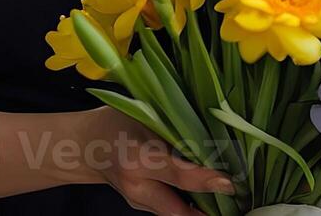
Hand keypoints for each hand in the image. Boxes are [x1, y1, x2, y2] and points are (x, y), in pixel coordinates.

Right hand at [76, 105, 236, 215]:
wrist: (85, 146)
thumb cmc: (116, 121)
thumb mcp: (144, 114)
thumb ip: (175, 125)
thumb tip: (216, 128)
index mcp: (138, 157)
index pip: (179, 174)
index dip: (206, 180)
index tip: (230, 183)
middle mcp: (137, 185)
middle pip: (178, 210)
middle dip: (208, 211)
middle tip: (236, 198)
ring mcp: (136, 200)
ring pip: (175, 215)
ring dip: (200, 210)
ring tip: (226, 198)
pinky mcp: (139, 206)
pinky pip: (168, 210)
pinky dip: (188, 206)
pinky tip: (206, 196)